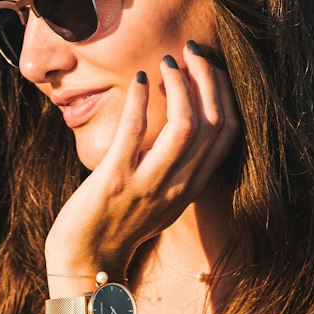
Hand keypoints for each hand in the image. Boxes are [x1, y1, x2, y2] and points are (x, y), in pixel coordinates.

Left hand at [44, 43, 240, 275]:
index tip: (210, 66)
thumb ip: (177, 167)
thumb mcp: (160, 198)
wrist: (86, 260)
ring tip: (167, 64)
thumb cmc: (118, 224)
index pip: (227, 133)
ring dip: (180, 87)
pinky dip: (140, 101)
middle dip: (208, 79)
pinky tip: (139, 80)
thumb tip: (183, 123)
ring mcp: (147, 186)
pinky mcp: (114, 182)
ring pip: (184, 127)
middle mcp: (177, 187)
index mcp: (191, 188)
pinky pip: (134, 134)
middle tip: (191, 52)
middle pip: (212, 123)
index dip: (224, 92)